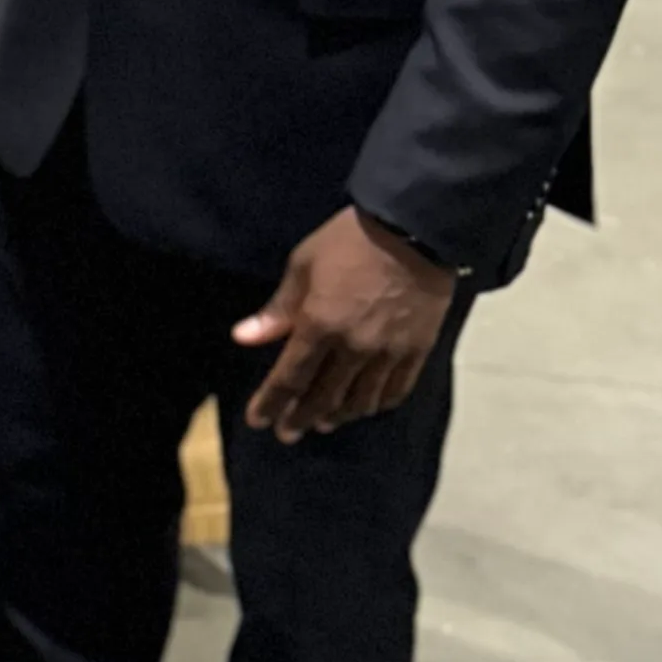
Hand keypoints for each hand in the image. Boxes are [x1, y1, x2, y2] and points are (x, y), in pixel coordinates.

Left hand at [232, 206, 454, 442]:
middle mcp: (353, 348)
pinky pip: (394, 391)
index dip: (271, 403)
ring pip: (360, 402)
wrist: (416, 229)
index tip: (258, 421)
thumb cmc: (350, 241)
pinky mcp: (417, 351)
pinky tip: (364, 407)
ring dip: (337, 416)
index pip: (289, 377)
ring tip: (322, 422)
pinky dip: (376, 405)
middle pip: (323, 398)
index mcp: (319, 325)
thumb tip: (243, 338)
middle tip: (287, 432)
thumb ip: (277, 309)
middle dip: (299, 418)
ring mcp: (388, 353)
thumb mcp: (303, 265)